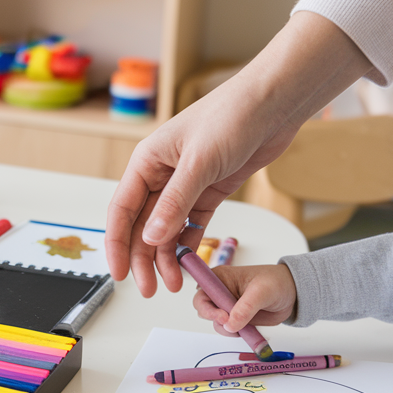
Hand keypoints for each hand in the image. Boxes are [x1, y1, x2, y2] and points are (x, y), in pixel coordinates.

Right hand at [104, 13, 372, 296]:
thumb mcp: (200, 162)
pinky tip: (189, 263)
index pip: (122, 210)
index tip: (119, 273)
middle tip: (152, 288)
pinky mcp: (211, 190)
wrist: (274, 103)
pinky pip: (192, 224)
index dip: (117, 244)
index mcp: (147, 161)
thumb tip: (150, 237)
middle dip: (144, 258)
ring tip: (174, 283)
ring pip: (167, 229)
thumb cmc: (233, 115)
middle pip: (143, 225)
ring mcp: (186, 183)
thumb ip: (174, 202)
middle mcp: (162, 173)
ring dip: (167, 256)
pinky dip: (188, 244)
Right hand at [197, 264, 297, 335]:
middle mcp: (220, 292)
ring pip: (217, 324)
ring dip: (229, 329)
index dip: (206, 307)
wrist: (292, 293)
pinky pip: (229, 330)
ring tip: (247, 325)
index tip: (222, 316)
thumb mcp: (261, 292)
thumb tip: (230, 325)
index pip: (201, 293)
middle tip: (233, 324)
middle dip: (217, 320)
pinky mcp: (236, 318)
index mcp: (220, 278)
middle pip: (204, 311)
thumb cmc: (276, 283)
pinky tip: (249, 329)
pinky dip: (237, 334)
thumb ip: (245, 308)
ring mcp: (227, 306)